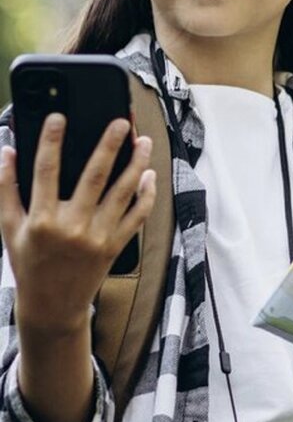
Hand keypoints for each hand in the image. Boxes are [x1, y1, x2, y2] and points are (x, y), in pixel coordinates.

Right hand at [0, 113, 156, 334]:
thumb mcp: (8, 227)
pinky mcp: (116, 246)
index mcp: (41, 220)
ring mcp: (98, 237)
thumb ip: (6, 187)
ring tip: (144, 142)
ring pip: (122, 193)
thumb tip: (6, 149)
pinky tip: (149, 176)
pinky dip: (146, 195)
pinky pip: (136, 216)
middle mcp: (72, 226)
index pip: (45, 171)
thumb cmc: (29, 262)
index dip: (51, 140)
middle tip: (121, 122)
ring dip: (136, 165)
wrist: (53, 305)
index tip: (58, 116)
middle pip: (94, 177)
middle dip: (108, 146)